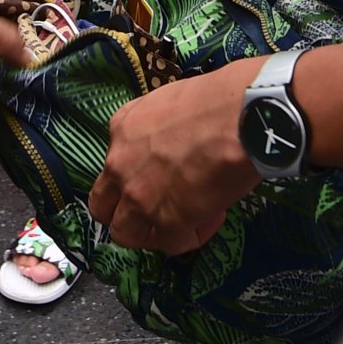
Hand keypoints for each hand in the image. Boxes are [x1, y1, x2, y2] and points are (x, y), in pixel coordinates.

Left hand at [88, 59, 261, 251]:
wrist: (240, 117)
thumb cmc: (217, 99)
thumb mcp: (168, 102)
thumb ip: (155, 129)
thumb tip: (173, 145)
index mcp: (121, 129)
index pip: (112, 165)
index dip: (136, 174)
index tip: (164, 174)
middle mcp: (119, 165)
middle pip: (102, 205)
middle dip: (126, 211)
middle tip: (159, 208)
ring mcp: (138, 197)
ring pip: (125, 233)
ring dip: (152, 231)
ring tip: (184, 220)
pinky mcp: (166, 222)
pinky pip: (171, 244)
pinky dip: (191, 236)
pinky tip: (213, 218)